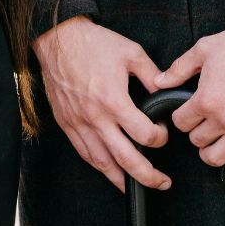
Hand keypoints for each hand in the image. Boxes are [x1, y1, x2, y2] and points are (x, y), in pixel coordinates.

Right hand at [33, 17, 170, 192]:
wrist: (58, 39)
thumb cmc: (93, 43)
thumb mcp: (131, 53)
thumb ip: (152, 75)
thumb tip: (166, 92)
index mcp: (114, 100)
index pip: (144, 134)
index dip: (160, 138)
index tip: (163, 133)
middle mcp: (96, 117)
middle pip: (125, 159)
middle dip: (147, 176)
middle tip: (162, 183)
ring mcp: (78, 123)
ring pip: (102, 162)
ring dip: (121, 179)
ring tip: (135, 186)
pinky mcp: (66, 123)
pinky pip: (83, 152)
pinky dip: (98, 165)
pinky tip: (108, 169)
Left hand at [155, 21, 224, 167]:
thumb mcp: (203, 49)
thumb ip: (178, 69)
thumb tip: (159, 82)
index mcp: (206, 100)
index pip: (180, 123)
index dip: (181, 116)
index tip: (187, 111)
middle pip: (197, 141)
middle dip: (196, 131)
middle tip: (201, 121)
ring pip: (219, 157)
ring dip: (213, 150)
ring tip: (215, 139)